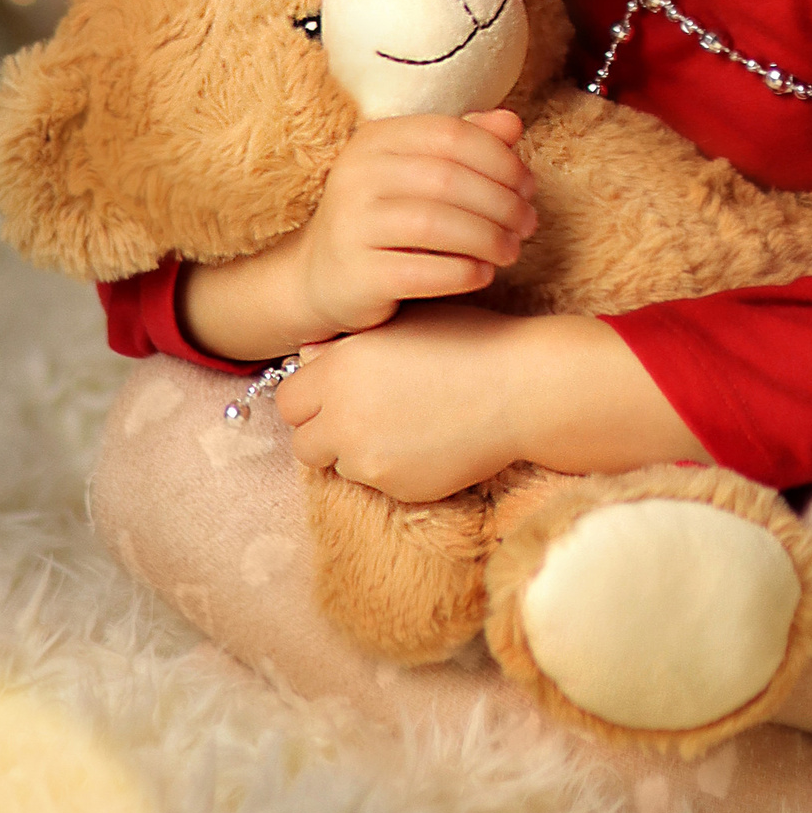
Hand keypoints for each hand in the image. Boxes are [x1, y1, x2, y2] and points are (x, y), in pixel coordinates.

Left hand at [274, 306, 539, 501]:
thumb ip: (346, 344)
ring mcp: (369, 459)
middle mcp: (344, 417)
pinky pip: (378, 483)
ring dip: (358, 451)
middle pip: (303, 442)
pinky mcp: (397, 488)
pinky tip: (429, 440)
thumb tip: (310, 357)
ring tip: (404, 423)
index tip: (334, 393)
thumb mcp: (402, 324)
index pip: (289, 400)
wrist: (522, 388)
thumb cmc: (466, 341)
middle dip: (325, 431)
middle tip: (362, 415)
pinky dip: (393, 467)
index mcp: (340, 369)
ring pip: (339, 465)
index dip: (311, 397)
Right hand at [296, 108, 538, 337]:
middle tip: (529, 223)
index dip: (501, 159)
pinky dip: (462, 272)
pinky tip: (483, 273)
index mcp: (375, 139)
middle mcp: (355, 175)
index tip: (528, 185)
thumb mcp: (419, 172)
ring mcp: (350, 225)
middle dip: (501, 202)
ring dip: (487, 238)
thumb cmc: (385, 217)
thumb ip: (466, 144)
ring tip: (512, 251)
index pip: (451, 134)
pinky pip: (420, 271)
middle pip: (447, 179)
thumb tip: (513, 124)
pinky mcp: (356, 275)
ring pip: (435, 224)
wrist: (322, 276)